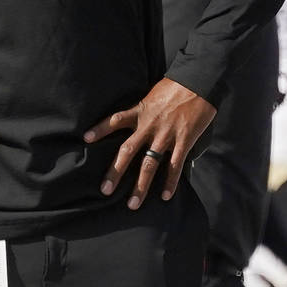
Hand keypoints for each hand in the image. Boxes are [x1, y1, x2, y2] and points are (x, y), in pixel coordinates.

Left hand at [83, 78, 215, 208]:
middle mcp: (149, 125)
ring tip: (133, 204)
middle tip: (105, 190)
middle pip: (127, 151)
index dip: (100, 129)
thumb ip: (143, 110)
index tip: (86, 138)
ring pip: (149, 164)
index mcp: (140, 111)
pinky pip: (175, 165)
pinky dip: (170, 182)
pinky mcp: (184, 140)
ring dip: (141, 186)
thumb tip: (136, 120)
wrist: (200, 81)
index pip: (115, 120)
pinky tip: (165, 196)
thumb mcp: (152, 94)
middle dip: (115, 172)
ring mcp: (166, 134)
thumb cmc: (176, 86)